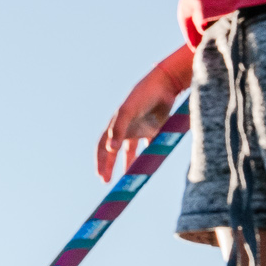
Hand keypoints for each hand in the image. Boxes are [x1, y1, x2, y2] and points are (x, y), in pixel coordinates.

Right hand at [96, 55, 188, 182]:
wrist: (165, 84)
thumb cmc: (144, 95)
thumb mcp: (128, 111)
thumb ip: (119, 129)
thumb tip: (110, 149)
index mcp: (116, 124)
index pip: (102, 146)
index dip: (100, 161)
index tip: (101, 176)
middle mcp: (125, 128)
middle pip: (113, 151)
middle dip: (108, 166)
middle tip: (106, 181)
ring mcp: (139, 129)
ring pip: (129, 152)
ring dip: (126, 165)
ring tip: (126, 179)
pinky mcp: (153, 129)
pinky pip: (148, 148)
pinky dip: (146, 157)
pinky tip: (146, 167)